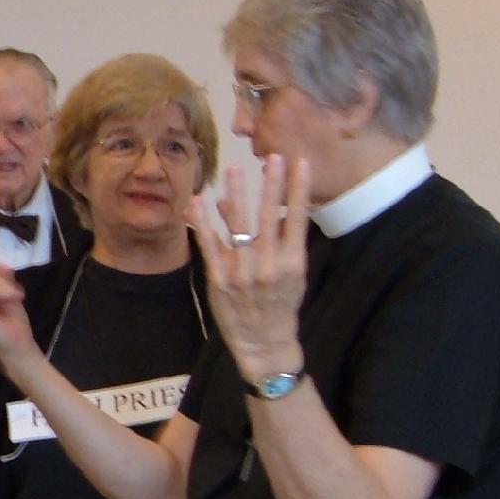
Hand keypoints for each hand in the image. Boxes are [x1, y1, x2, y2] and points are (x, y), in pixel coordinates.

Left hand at [189, 155, 309, 379]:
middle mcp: (269, 266)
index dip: (298, 190)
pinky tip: (199, 202)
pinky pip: (210, 247)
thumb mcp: (291, 273)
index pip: (297, 219)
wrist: (265, 342)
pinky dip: (203, 224)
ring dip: (237, 195)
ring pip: (239, 227)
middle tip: (273, 156)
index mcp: (292, 262)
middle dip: (271, 185)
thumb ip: (280, 240)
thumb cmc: (280, 303)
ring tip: (235, 169)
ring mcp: (242, 273)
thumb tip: (270, 208)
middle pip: (268, 218)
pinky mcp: (220, 280)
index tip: (300, 163)